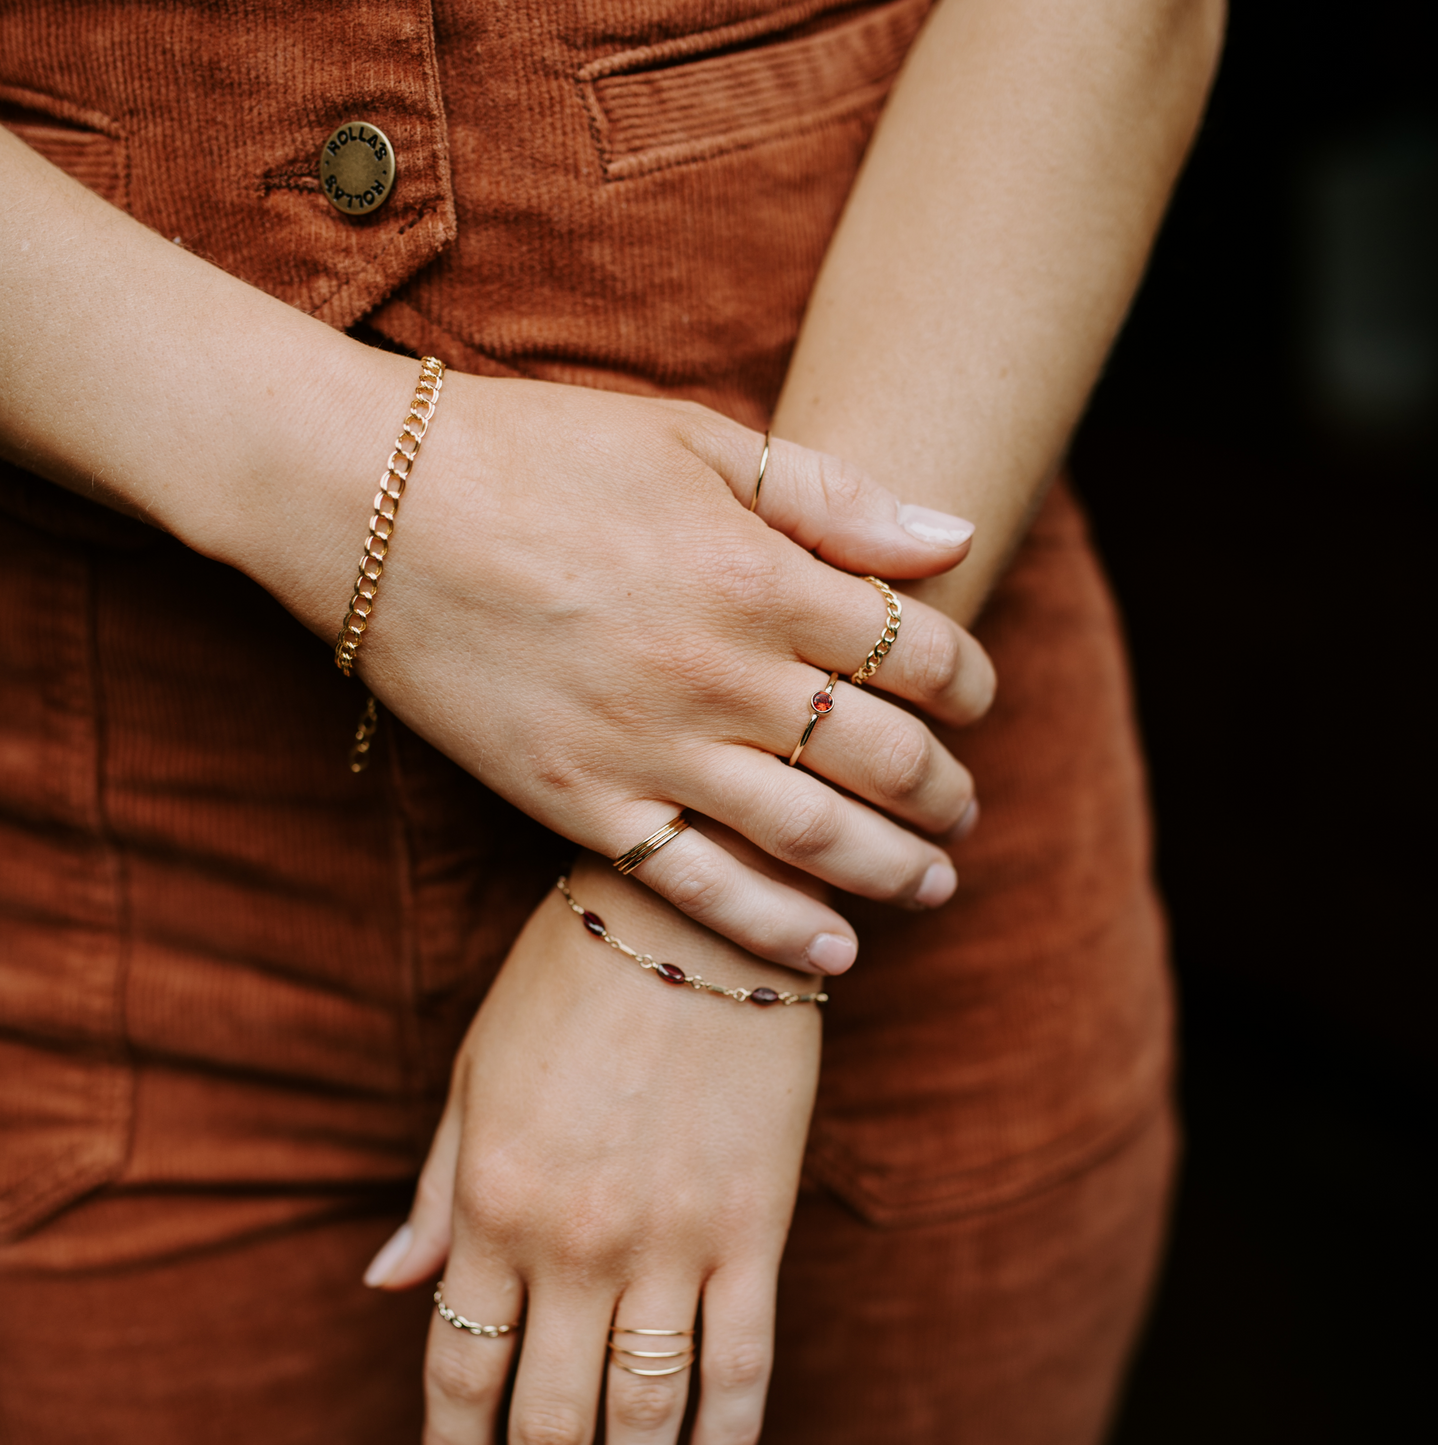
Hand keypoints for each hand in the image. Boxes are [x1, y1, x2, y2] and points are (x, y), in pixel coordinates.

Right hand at [0, 141, 992, 971]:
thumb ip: (832, 495)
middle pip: (880, 753)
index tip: (976, 696)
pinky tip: (833, 957)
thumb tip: (957, 532)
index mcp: (756, 576)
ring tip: (937, 885)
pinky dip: (774, 930)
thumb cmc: (536, 453)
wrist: (369, 504)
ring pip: (810, 834)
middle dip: (945, 787)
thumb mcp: (693, 438)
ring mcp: (647, 749)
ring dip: (893, 868)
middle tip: (967, 805)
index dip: (970, 680)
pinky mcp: (579, 804)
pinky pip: (696, 886)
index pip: (915, 650)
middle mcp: (717, 674)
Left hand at [364, 850, 821, 1444]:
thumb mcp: (480, 1068)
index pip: (460, 1371)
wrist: (696, 905)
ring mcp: (670, 1241)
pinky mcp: (754, 1225)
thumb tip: (387, 1283)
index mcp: (495, 1204)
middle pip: (548, 1417)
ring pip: (644, 1412)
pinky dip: (728, 1433)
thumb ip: (439, 1188)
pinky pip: (743, 1363)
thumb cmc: (573, 973)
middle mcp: (575, 1243)